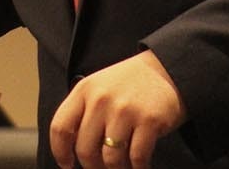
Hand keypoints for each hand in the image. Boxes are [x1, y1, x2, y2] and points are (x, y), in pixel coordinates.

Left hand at [49, 51, 184, 168]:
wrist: (168, 68)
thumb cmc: (130, 83)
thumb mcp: (99, 87)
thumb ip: (84, 113)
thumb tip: (72, 150)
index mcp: (85, 90)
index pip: (60, 128)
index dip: (60, 152)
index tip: (67, 164)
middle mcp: (102, 99)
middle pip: (85, 150)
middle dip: (92, 167)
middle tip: (100, 168)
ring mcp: (126, 110)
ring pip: (110, 158)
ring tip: (122, 167)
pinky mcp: (149, 121)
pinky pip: (137, 158)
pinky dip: (138, 168)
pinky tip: (139, 166)